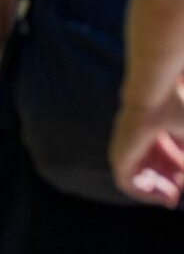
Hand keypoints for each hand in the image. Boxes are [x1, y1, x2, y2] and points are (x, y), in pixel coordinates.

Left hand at [111, 90, 183, 206]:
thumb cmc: (176, 111)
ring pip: (139, 179)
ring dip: (157, 192)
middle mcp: (137, 142)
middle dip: (167, 186)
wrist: (154, 100)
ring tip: (171, 195)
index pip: (162, 161)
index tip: (183, 183)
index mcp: (152, 134)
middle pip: (151, 172)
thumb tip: (183, 177)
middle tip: (177, 193)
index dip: (176, 175)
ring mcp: (125, 150)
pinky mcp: (118, 157)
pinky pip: (126, 184)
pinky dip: (144, 193)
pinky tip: (161, 195)